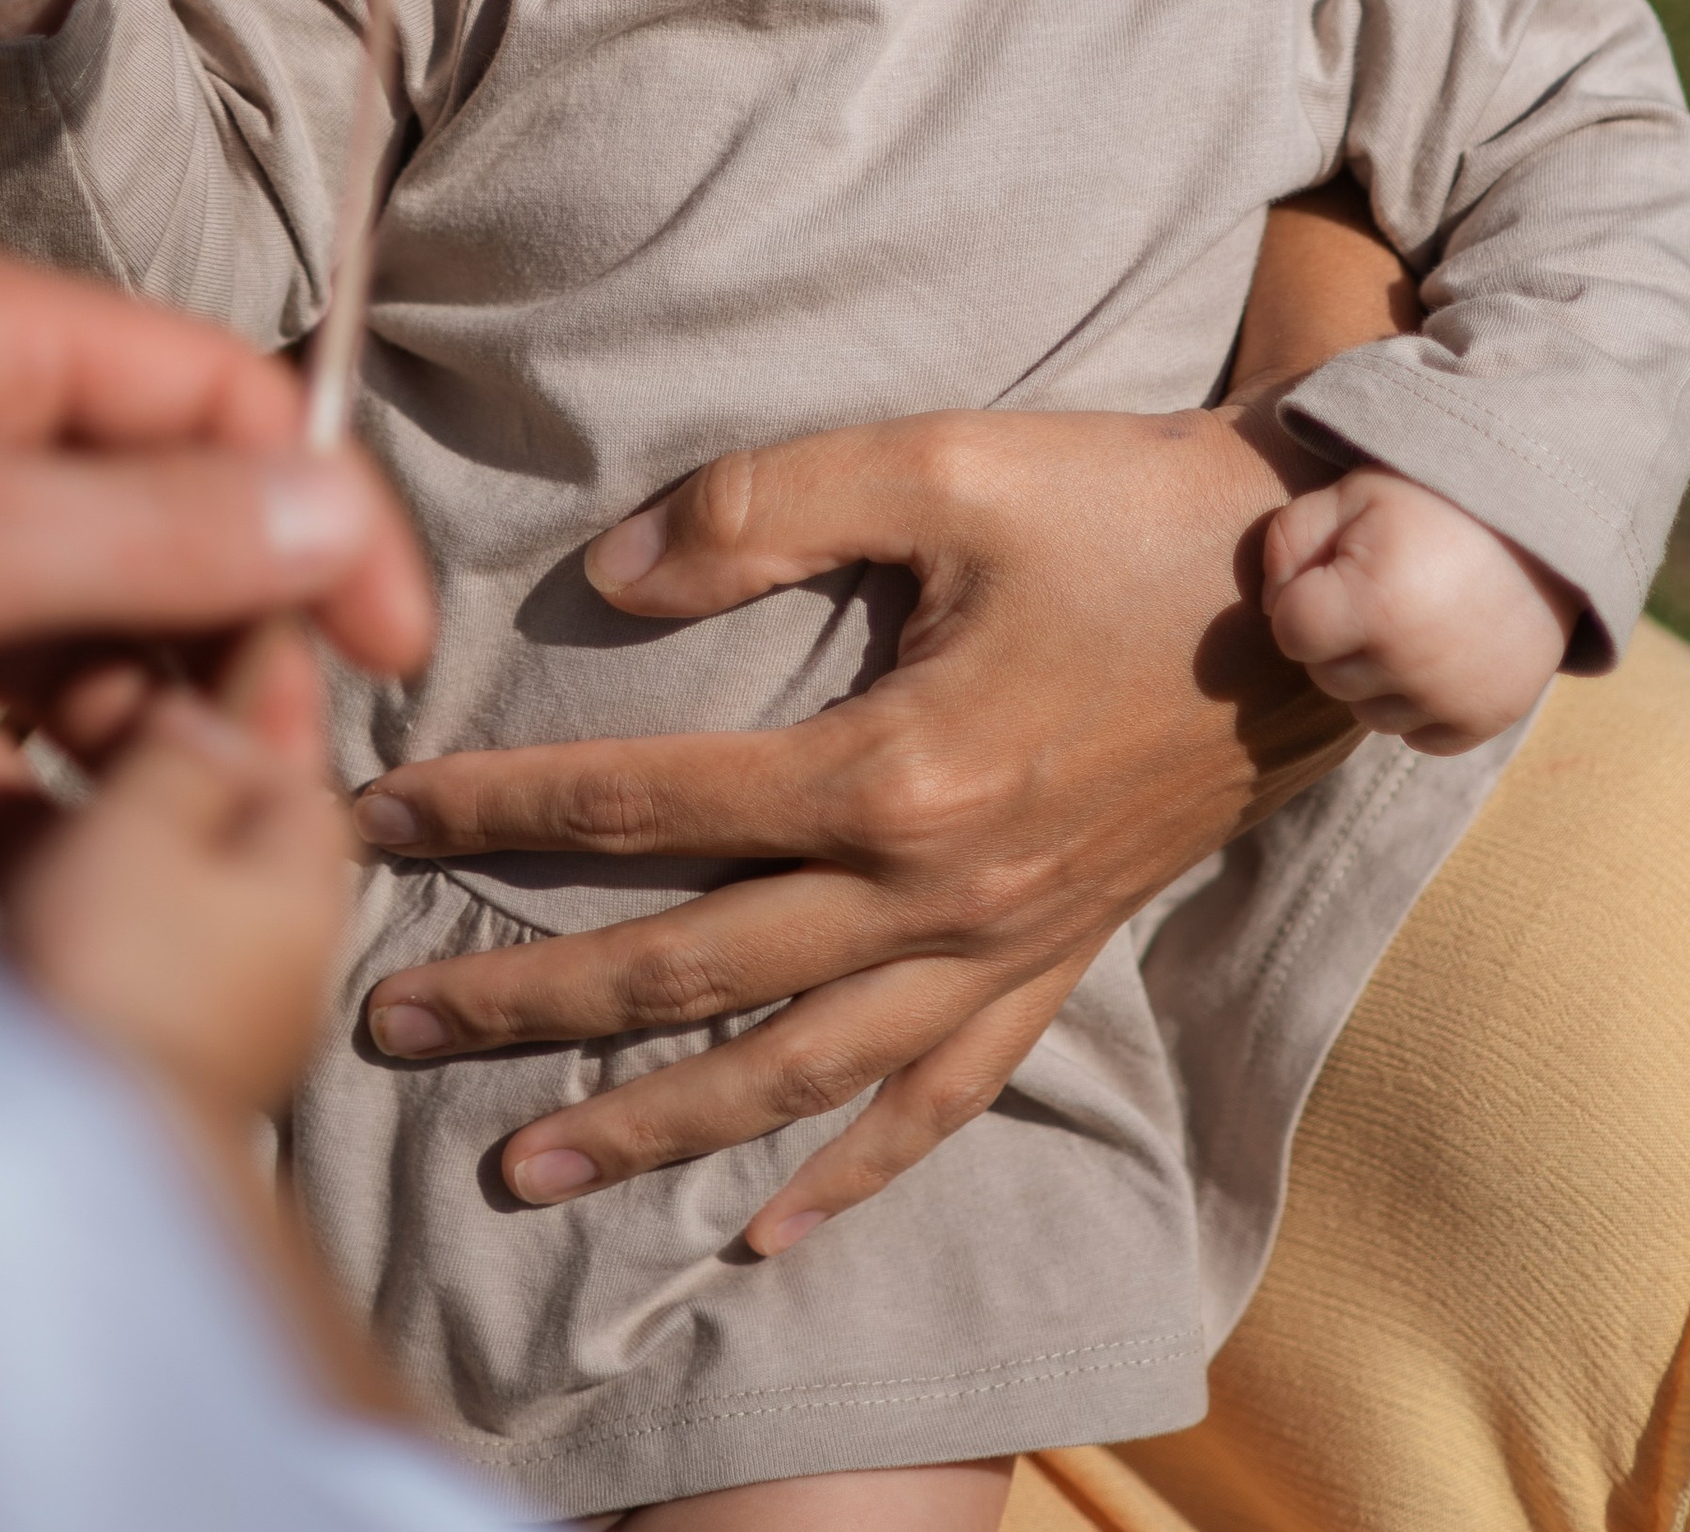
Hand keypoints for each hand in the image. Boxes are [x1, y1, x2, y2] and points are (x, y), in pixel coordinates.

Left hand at [0, 235, 434, 800]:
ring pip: (69, 629)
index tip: (391, 646)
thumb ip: (143, 533)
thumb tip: (337, 513)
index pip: (208, 395)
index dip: (317, 510)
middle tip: (265, 775)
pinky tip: (36, 856)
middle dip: (224, 643)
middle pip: (150, 518)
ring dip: (130, 727)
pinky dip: (13, 786)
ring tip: (162, 829)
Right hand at [0, 622, 353, 1129]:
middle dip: (99, 700)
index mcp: (296, 851)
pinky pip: (36, 887)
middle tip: (26, 638)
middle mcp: (241, 905)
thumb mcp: (160, 825)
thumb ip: (181, 744)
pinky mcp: (74, 997)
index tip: (156, 572)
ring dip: (24, 766)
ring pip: (92, 824)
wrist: (56, 1173)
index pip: (274, 711)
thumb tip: (202, 703)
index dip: (218, 638)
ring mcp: (155, 956)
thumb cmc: (131, 979)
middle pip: (175, 764)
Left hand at [352, 397, 1358, 1254]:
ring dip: (653, 1128)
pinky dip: (851, 1175)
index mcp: (894, 768)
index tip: (372, 814)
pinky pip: (941, 1100)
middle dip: (525, 1004)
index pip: (644, 805)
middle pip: (687, 969)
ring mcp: (1001, 947)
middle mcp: (936, 892)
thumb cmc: (1124, 502)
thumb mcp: (943, 460)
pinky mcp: (1056, 961)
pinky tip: (769, 1229)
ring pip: (796, 1073)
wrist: (1318, 576)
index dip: (496, 807)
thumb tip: (612, 577)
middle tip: (387, 1024)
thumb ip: (764, 506)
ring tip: (522, 1176)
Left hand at [1261, 463, 1577, 751]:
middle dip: (1338, 637)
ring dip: (1375, 675)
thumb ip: (1289, 540)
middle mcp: (1412, 663)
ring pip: (1369, 712)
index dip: (1302, 598)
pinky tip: (1437, 655)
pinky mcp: (1487, 719)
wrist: (1545, 526)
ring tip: (1410, 619)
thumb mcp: (1353, 493)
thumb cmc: (1434, 503)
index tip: (1336, 571)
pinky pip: (1420, 736)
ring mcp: (1453, 698)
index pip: (1290, 630)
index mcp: (1372, 603)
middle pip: (1326, 676)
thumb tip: (1269, 607)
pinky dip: (1420, 706)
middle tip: (1379, 590)